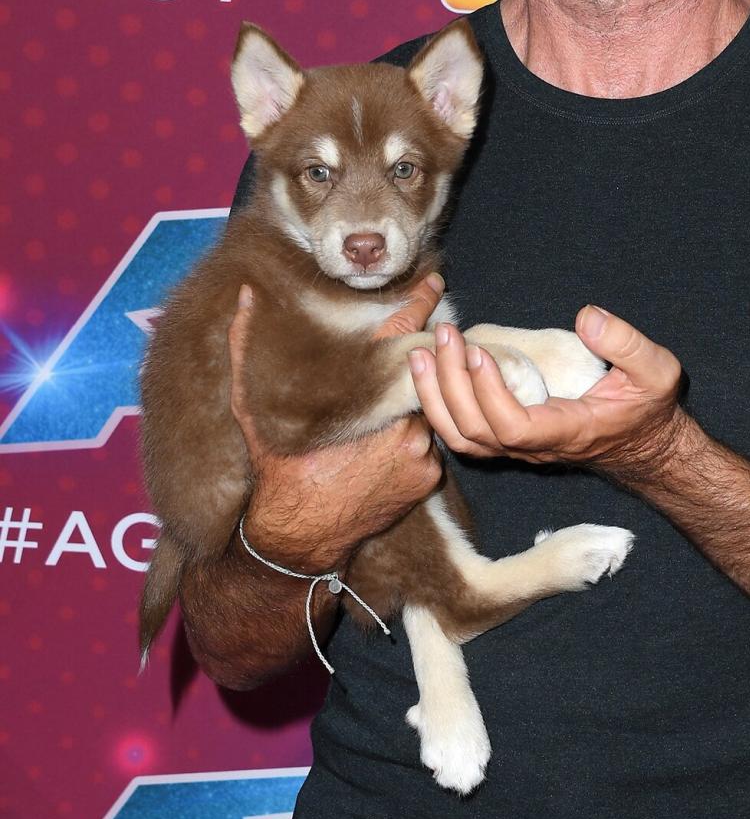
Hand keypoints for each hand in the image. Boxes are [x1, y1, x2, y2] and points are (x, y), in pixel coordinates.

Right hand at [227, 273, 446, 570]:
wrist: (299, 536)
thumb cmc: (277, 468)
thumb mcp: (252, 407)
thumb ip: (248, 347)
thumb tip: (246, 297)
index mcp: (363, 390)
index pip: (403, 331)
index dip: (420, 302)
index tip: (434, 281)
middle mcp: (398, 415)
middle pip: (417, 376)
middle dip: (411, 369)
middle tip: (398, 370)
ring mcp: (419, 446)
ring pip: (423, 410)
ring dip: (408, 411)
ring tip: (377, 431)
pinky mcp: (429, 474)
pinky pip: (430, 446)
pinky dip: (413, 445)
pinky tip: (383, 459)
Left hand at [410, 304, 686, 481]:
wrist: (642, 444)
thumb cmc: (648, 407)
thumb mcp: (658, 372)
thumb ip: (627, 344)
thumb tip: (587, 317)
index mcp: (567, 431)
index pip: (514, 427)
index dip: (489, 394)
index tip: (479, 353)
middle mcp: (535, 447)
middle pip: (475, 432)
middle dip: (451, 385)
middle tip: (444, 336)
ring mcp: (518, 447)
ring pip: (462, 439)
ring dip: (435, 398)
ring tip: (421, 355)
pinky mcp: (509, 439)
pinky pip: (463, 433)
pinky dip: (439, 406)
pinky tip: (430, 373)